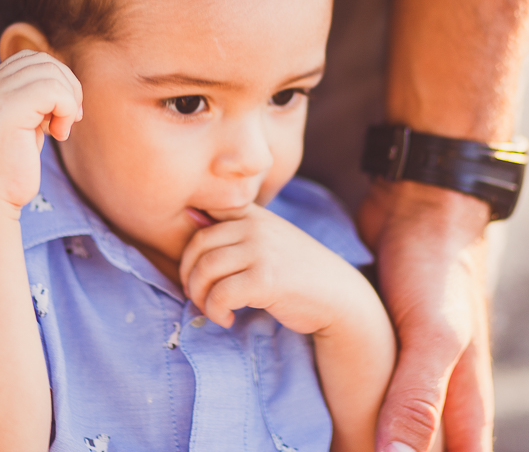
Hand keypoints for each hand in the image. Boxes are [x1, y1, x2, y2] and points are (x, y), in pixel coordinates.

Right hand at [0, 49, 82, 209]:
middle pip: (44, 61)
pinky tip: (58, 134)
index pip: (31, 59)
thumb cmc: (10, 170)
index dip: (56, 79)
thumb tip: (66, 83)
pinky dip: (66, 110)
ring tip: (61, 129)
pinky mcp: (8, 110)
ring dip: (68, 100)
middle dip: (68, 87)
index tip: (62, 111)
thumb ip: (34, 102)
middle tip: (70, 119)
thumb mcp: (23, 126)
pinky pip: (54, 90)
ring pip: (52, 72)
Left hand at [178, 203, 367, 333]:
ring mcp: (261, 251)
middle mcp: (256, 226)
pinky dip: (216, 311)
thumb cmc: (297, 272)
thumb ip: (236, 229)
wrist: (339, 297)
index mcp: (254, 215)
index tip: (196, 266)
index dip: (190, 239)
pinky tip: (227, 319)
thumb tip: (190, 215)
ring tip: (211, 309)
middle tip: (197, 295)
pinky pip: (221, 294)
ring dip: (199, 296)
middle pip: (198, 244)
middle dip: (189, 274)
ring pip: (205, 270)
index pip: (207, 209)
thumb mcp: (268, 241)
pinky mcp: (265, 279)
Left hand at [358, 181, 492, 451]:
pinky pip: (375, 377)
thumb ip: (419, 399)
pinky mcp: (389, 334)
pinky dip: (356, 394)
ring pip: (398, 414)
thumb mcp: (434, 335)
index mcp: (466, 395)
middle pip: (427, 443)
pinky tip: (326, 405)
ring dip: (375, 436)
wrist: (422, 201)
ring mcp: (416, 358)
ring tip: (337, 450)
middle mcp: (444, 383)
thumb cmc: (436, 268)